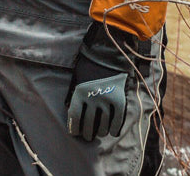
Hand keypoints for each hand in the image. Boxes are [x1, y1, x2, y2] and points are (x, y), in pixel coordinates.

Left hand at [65, 21, 154, 141]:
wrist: (109, 53)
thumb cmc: (89, 65)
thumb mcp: (76, 78)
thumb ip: (73, 94)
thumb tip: (69, 110)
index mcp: (79, 93)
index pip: (74, 117)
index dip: (74, 128)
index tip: (75, 133)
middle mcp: (92, 98)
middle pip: (89, 123)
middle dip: (87, 132)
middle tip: (87, 136)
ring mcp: (107, 100)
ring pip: (103, 124)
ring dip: (100, 132)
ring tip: (99, 134)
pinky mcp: (120, 100)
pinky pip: (118, 119)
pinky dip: (115, 128)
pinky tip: (112, 132)